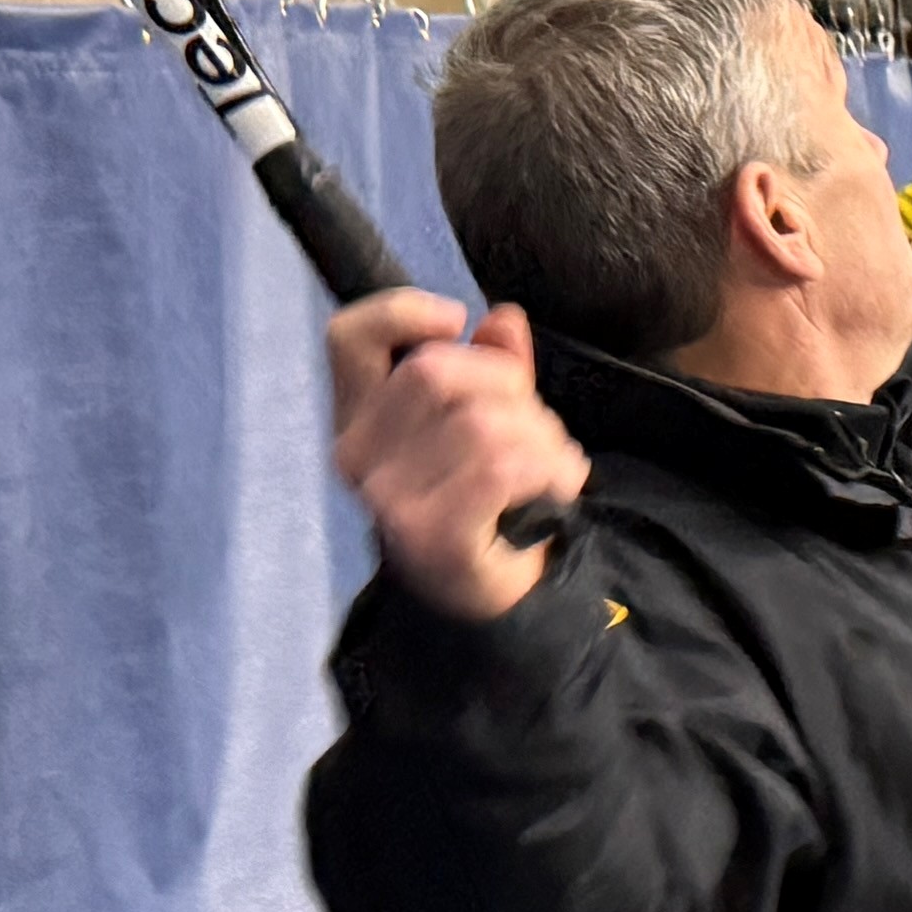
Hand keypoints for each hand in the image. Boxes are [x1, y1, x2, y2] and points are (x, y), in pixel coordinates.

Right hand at [328, 292, 580, 623]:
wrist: (494, 599)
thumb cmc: (488, 502)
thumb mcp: (492, 421)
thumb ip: (494, 367)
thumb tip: (503, 320)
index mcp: (358, 420)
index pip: (348, 338)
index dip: (401, 311)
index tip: (456, 321)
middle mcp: (358, 457)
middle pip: (435, 372)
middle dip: (507, 385)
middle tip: (535, 424)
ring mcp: (388, 500)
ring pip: (480, 421)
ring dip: (540, 436)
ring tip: (553, 464)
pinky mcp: (429, 535)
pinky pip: (502, 467)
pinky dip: (549, 468)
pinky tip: (562, 485)